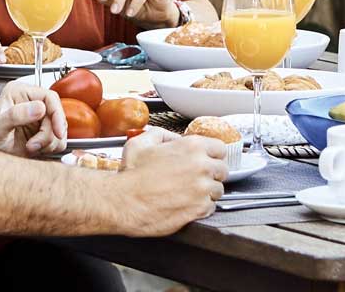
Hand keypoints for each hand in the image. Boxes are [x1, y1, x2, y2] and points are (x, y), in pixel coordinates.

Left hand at [0, 82, 66, 157]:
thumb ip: (14, 116)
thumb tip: (38, 107)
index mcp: (18, 92)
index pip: (49, 97)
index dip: (57, 114)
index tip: (58, 131)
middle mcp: (30, 101)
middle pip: (57, 114)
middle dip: (49, 133)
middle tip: (35, 144)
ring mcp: (38, 116)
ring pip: (60, 128)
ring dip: (49, 142)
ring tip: (31, 147)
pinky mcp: (43, 130)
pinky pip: (58, 139)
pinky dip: (50, 147)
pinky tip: (36, 149)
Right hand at [106, 128, 227, 235]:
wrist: (122, 202)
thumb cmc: (130, 175)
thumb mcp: (142, 142)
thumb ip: (162, 134)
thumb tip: (172, 138)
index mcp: (192, 147)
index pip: (220, 149)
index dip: (212, 156)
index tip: (207, 161)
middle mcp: (201, 166)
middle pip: (223, 170)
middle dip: (212, 174)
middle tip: (197, 179)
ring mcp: (202, 189)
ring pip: (218, 190)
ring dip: (207, 192)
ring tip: (189, 194)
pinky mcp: (199, 209)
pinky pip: (211, 208)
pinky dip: (201, 208)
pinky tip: (186, 205)